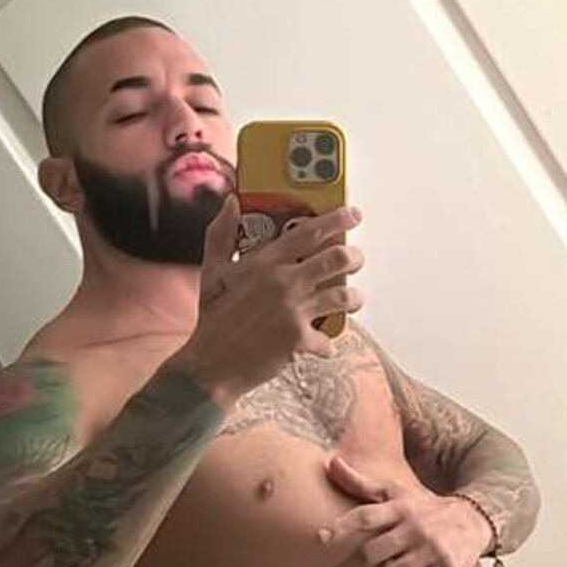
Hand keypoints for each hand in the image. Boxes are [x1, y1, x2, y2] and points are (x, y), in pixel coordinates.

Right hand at [169, 195, 365, 405]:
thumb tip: (232, 202)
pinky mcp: (299, 339)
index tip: (353, 213)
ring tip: (352, 299)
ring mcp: (293, 311)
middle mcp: (283, 282)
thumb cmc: (213, 318)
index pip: (308, 232)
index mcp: (264, 262)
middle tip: (355, 259)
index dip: (336, 219)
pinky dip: (328, 343)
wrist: (211, 364)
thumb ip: (222, 234)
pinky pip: (328, 338)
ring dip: (354, 297)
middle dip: (354, 257)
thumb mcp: (212, 271)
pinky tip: (323, 344)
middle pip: (336, 259)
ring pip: (343, 296)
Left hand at [314, 454, 492, 566]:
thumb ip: (361, 483)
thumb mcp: (396, 491)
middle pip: (373, 552)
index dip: (343, 525)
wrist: (473, 521)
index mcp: (401, 507)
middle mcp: (415, 527)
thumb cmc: (424, 508)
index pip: (367, 515)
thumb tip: (331, 462)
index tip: (320, 538)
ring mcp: (431, 551)